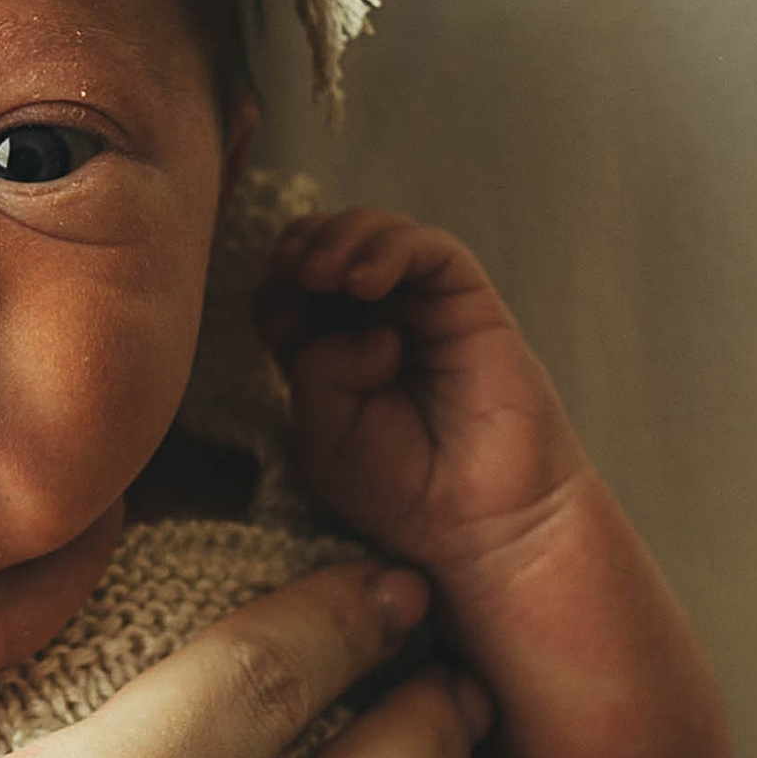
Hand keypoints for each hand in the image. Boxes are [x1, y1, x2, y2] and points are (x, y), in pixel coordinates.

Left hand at [261, 210, 590, 588]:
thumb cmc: (403, 491)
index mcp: (331, 355)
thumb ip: (316, 369)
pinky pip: (428, 249)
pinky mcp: (467, 301)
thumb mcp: (324, 437)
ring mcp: (423, 308)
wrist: (480, 522)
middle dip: (303, 247)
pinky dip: (389, 248)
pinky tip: (363, 279)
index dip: (277, 287)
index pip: (290, 293)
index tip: (276, 313)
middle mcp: (376, 322)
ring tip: (323, 272)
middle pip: (328, 248)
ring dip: (339, 238)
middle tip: (293, 269)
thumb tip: (360, 316)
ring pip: (376, 236)